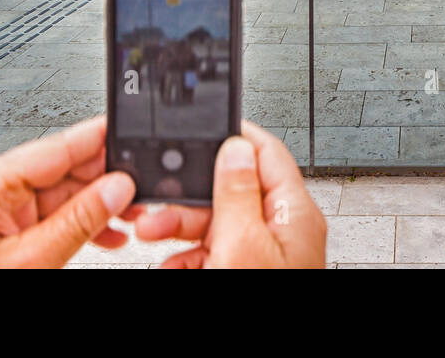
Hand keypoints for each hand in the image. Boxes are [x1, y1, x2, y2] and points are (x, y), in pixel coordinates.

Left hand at [0, 116, 136, 267]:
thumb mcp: (28, 262)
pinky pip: (48, 212)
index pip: (56, 146)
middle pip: (62, 169)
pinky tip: (106, 233)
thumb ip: (78, 221)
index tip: (132, 132)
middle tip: (143, 192)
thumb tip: (118, 187)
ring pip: (61, 192)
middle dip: (104, 181)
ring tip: (132, 219)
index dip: (99, 139)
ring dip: (97, 206)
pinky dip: (78, 222)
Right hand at [132, 121, 326, 267]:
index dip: (233, 138)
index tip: (199, 130)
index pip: (267, 154)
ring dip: (178, 230)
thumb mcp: (244, 245)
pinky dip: (185, 260)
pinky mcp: (244, 276)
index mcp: (293, 213)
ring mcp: (262, 257)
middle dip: (188, 197)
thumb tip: (235, 146)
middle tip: (155, 204)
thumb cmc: (267, 313)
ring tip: (152, 236)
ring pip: (215, 226)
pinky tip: (169, 267)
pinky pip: (211, 256)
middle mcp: (281, 232)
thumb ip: (237, 193)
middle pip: (230, 191)